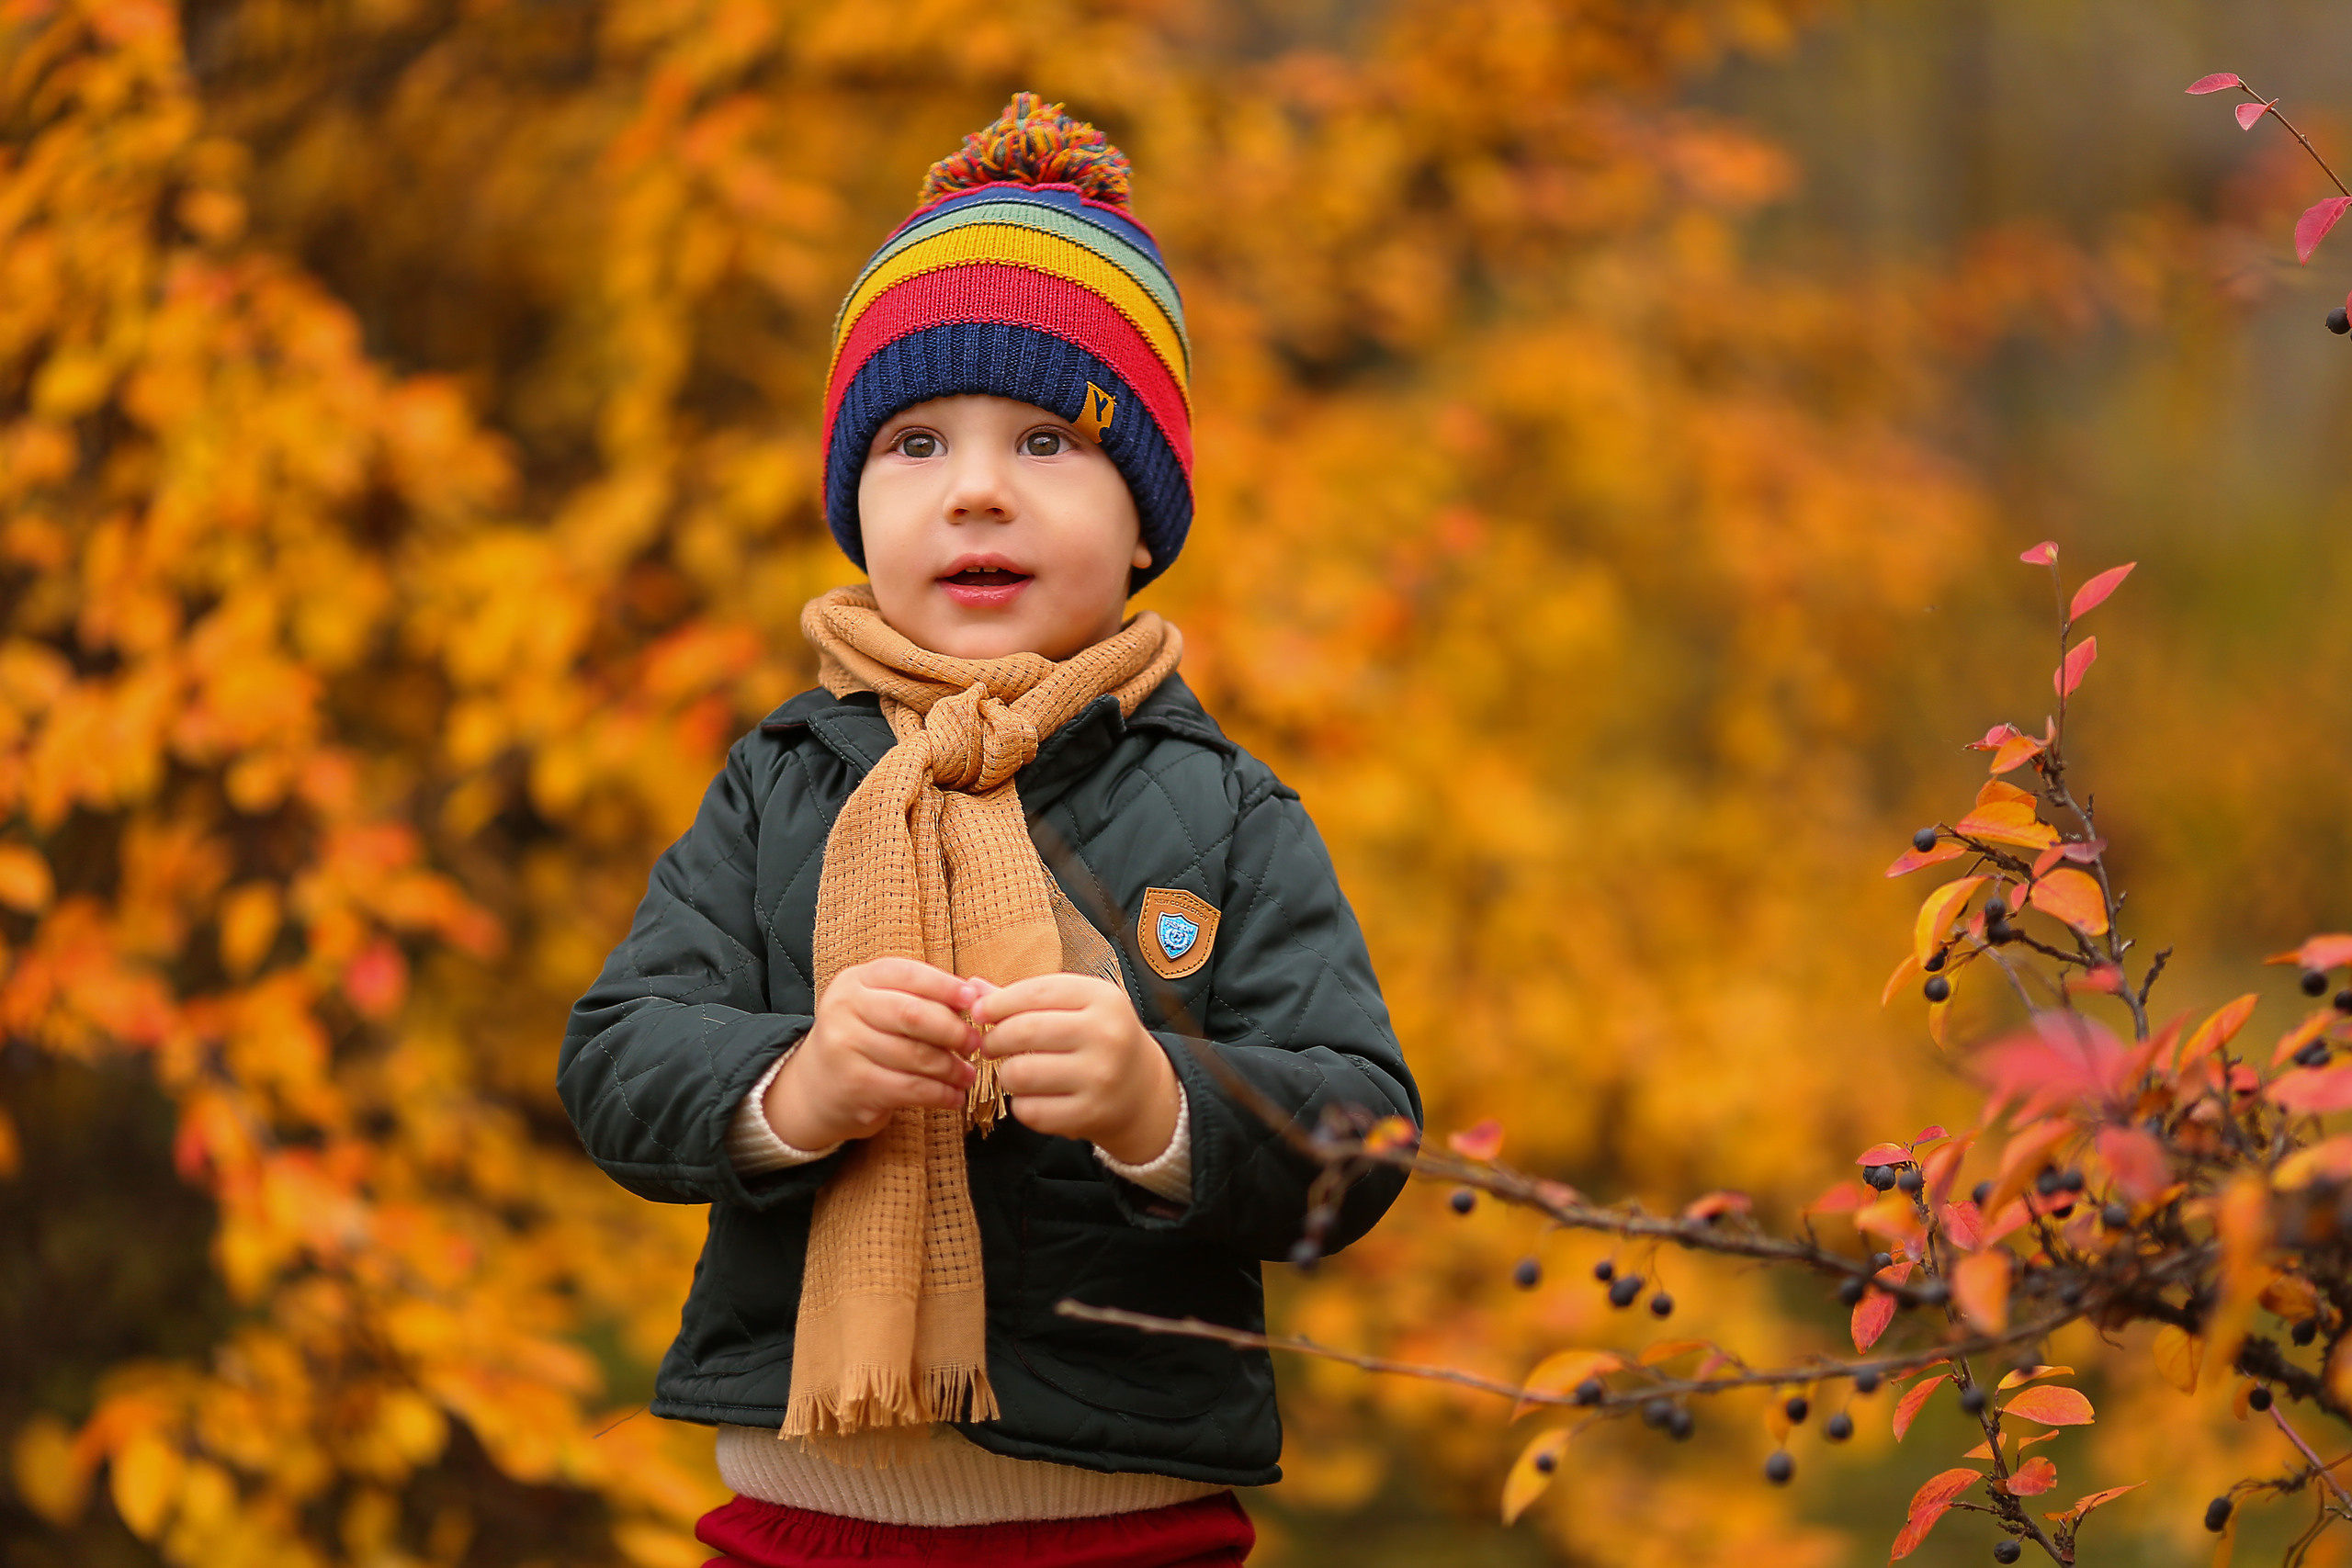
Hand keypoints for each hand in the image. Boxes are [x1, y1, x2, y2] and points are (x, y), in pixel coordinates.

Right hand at [764, 958, 981, 1149]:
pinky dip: (939, 1094)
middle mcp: (845, 1009)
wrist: (815, 1085)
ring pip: (915, 1055)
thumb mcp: (879, 1006)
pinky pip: (910, 1088)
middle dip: (953, 1030)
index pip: (908, 974)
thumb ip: (919, 996)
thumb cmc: (863, 1039)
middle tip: (975, 1044)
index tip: (974, 1000)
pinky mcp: (854, 1085)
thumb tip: (977, 995)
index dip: (945, 986)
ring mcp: (845, 1047)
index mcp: (855, 981)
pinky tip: (953, 1098)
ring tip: (967, 1075)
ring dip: (951, 1068)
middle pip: (913, 1015)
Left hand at [971, 974, 1177, 1163]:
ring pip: (1020, 1073)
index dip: (997, 1002)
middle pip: (1023, 1031)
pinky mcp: (1090, 1114)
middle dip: (993, 1039)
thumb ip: (1026, 997)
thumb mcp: (1076, 1007)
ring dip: (1006, 1073)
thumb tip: (972, 988)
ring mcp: (1100, 1077)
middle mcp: (1107, 1034)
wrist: (1144, 1091)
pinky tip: (1034, 1096)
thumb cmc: (1098, 1039)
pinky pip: (1030, 1110)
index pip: (1034, 992)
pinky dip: (1021, 1104)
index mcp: (1103, 998)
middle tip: (989, 1045)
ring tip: (1014, 1071)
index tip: (979, 1012)